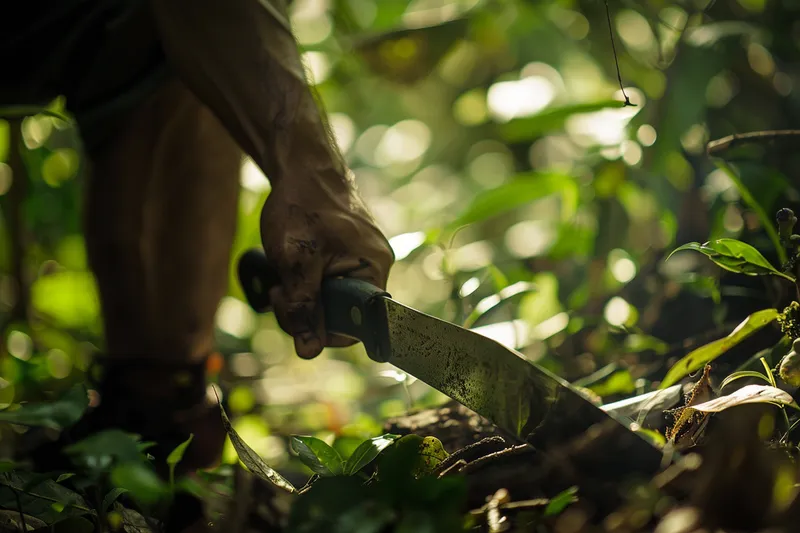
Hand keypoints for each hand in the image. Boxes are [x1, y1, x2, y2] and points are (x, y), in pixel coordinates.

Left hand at [260, 178, 393, 358]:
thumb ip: (303, 307)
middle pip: (343, 315)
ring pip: (332, 299)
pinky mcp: (350, 253)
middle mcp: (376, 266)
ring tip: (281, 276)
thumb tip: (308, 352)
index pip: (357, 325)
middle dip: (306, 310)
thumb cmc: (301, 207)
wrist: (302, 167)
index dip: (323, 328)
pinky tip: (292, 266)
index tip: (295, 310)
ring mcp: (363, 259)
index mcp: (374, 269)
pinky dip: (308, 280)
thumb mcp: (295, 262)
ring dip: (303, 295)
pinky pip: (331, 282)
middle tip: (278, 291)